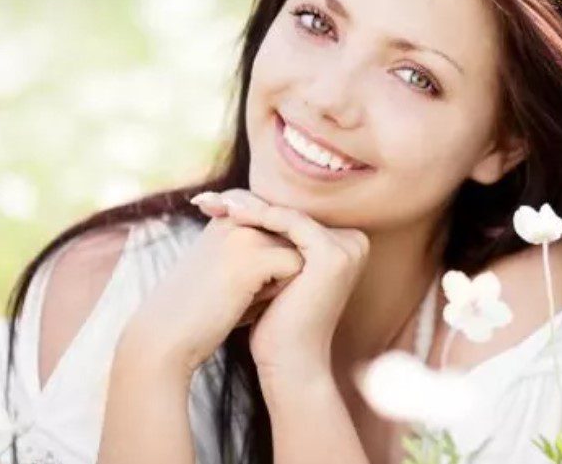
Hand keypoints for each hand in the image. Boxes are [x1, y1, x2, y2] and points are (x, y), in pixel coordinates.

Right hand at [119, 203, 304, 375]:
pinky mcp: (254, 256)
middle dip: (275, 271)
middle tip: (231, 291)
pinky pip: (296, 268)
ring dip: (276, 282)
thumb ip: (257, 250)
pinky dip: (276, 292)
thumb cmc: (200, 312)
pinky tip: (242, 303)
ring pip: (296, 253)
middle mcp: (235, 218)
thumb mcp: (226, 270)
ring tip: (236, 296)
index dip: (268, 261)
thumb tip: (302, 250)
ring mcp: (244, 234)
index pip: (278, 228)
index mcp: (226, 217)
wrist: (164, 339)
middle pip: (291, 242)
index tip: (227, 281)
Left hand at [193, 189, 369, 380]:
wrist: (288, 362)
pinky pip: (290, 223)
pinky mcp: (334, 254)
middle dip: (247, 205)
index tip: (213, 202)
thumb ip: (270, 239)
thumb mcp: (273, 273)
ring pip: (288, 216)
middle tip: (206, 198)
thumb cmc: (276, 323)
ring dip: (248, 207)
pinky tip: (229, 214)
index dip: (252, 207)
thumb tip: (236, 201)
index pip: (292, 216)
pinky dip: (259, 216)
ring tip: (213, 203)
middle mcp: (354, 242)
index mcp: (346, 244)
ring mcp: (349, 247)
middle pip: (290, 213)